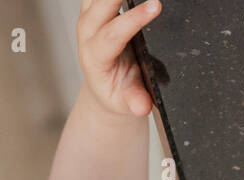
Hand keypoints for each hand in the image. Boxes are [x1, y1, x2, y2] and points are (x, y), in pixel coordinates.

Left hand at [77, 0, 161, 116]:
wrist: (105, 88)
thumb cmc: (118, 93)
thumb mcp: (126, 102)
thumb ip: (134, 102)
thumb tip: (142, 106)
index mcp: (95, 57)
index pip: (113, 34)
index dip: (134, 19)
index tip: (156, 6)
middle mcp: (87, 34)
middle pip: (101, 4)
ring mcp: (88, 18)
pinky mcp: (93, 9)